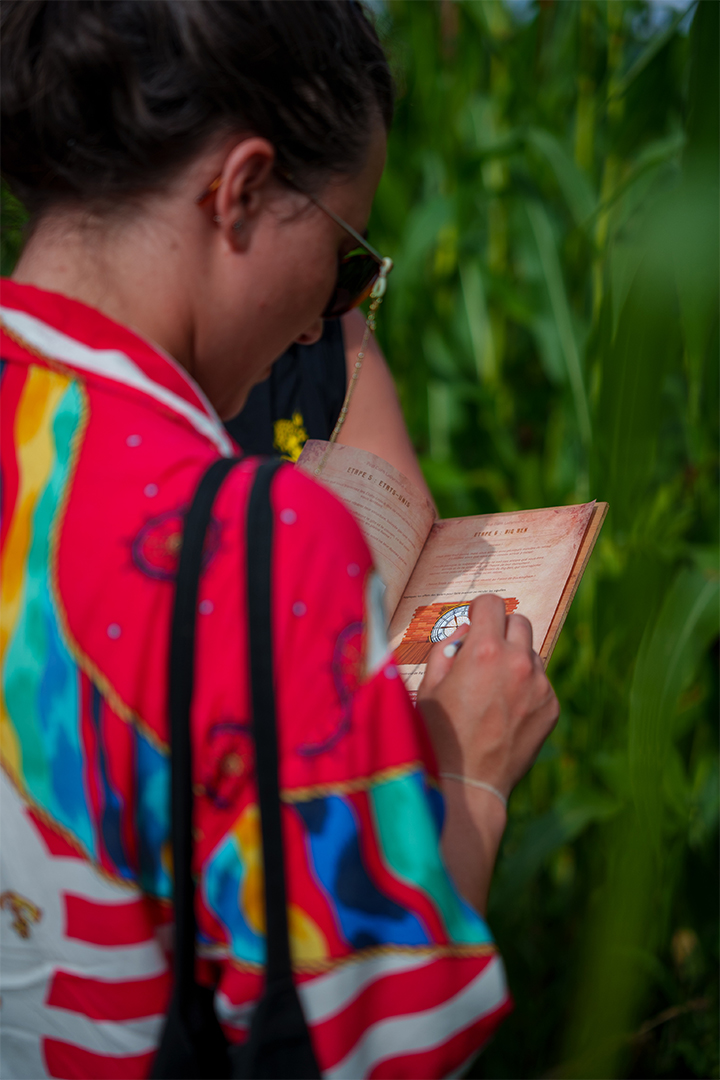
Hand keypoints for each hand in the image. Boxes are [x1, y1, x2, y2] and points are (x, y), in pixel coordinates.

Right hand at [417, 594, 558, 799]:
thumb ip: (445, 649)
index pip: (492, 603)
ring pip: (532, 653)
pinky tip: (506, 712)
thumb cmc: (437, 735)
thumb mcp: (428, 686)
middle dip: (501, 630)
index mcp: (483, 650)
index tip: (475, 620)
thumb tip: (464, 632)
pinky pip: (541, 682)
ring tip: (494, 688)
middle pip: (519, 622)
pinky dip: (526, 688)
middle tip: (485, 653)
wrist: (467, 784)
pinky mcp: (551, 707)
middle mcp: (517, 661)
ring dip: (515, 659)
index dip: (479, 609)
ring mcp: (539, 685)